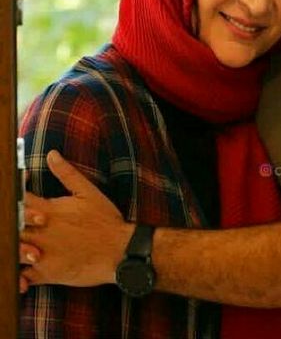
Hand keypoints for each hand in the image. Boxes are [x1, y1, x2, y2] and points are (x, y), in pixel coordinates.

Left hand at [20, 150, 133, 288]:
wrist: (120, 251)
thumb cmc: (106, 220)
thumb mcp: (90, 192)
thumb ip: (67, 173)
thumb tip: (51, 154)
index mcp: (50, 211)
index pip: (18, 198)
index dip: (13, 193)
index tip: (16, 191)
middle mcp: (42, 232)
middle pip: (10, 225)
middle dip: (10, 220)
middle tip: (16, 218)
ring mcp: (42, 255)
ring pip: (12, 250)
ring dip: (13, 245)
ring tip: (21, 241)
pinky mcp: (46, 274)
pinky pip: (20, 277)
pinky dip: (16, 275)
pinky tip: (21, 268)